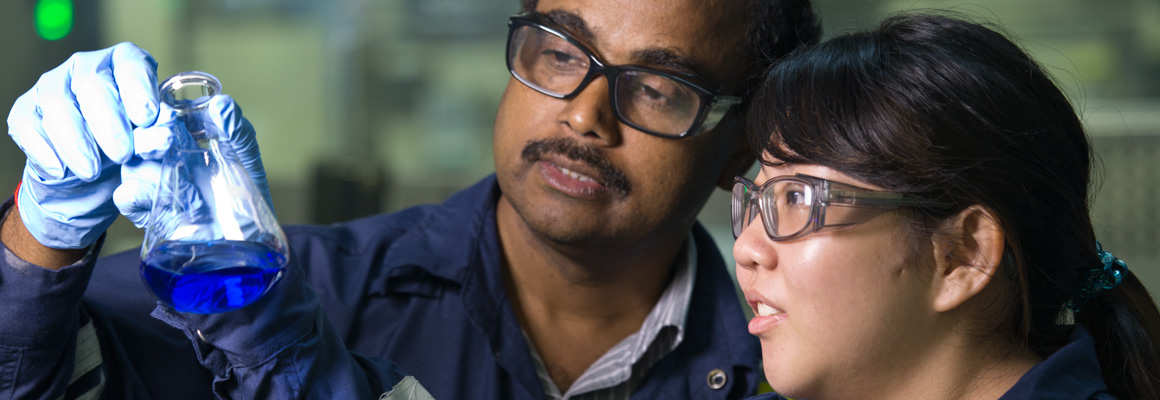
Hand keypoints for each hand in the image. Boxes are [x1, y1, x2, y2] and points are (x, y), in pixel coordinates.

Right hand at [6, 42, 158, 248]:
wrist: (90, 170)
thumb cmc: (128, 144)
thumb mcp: (148, 142)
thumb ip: (156, 137)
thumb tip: (162, 138)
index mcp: (123, 63)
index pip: (131, 63)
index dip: (139, 89)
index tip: (147, 119)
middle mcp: (86, 67)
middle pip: (93, 83)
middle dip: (109, 122)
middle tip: (122, 154)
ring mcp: (52, 85)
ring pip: (58, 103)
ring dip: (76, 141)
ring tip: (92, 172)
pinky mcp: (26, 109)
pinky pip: (29, 124)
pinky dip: (44, 150)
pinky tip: (60, 171)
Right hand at [114, 95, 271, 227]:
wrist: (246, 236)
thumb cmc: (245, 193)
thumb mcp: (245, 158)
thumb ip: (236, 130)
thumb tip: (222, 103)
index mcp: (181, 136)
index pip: (160, 114)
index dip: (162, 110)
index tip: (173, 111)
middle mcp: (160, 155)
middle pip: (139, 134)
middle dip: (152, 130)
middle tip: (169, 133)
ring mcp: (150, 180)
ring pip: (129, 159)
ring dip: (145, 152)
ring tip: (166, 150)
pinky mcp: (146, 209)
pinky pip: (126, 195)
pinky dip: (137, 191)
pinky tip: (159, 190)